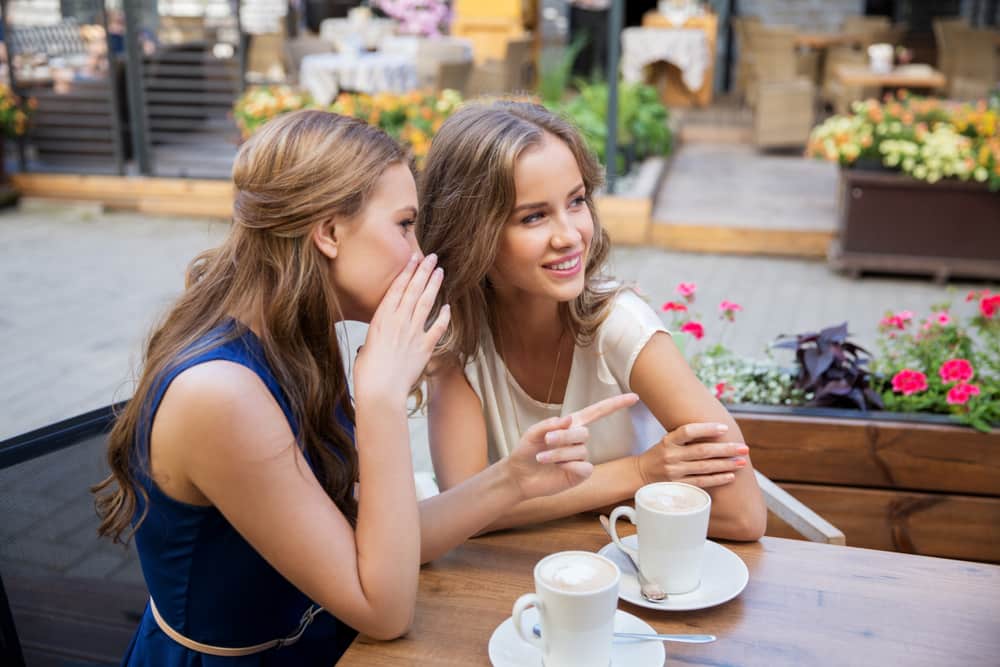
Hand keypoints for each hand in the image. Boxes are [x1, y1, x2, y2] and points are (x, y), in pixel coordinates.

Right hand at [354, 253, 449, 405]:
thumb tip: (369, 345)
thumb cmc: (367, 373)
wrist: (380, 391)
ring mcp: (413, 333)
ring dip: (434, 285)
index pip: (397, 289)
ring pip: (426, 303)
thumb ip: (373, 341)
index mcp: (381, 319)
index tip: (414, 258)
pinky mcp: (424, 347)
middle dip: (423, 271)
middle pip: (414, 290)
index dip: (407, 272)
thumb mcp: (366, 349)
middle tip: (432, 257)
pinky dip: (443, 316)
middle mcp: (398, 321)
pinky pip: (437, 327)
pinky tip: (448, 306)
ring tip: (440, 271)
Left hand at [506, 393, 639, 499]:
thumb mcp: (533, 432)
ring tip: (542, 458)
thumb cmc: (526, 451)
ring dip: (558, 454)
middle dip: (563, 436)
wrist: (519, 475)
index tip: (634, 397)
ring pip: (579, 451)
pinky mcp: (580, 474)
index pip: (597, 412)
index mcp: (571, 426)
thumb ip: (550, 424)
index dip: (615, 404)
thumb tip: (569, 420)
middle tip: (546, 441)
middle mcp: (578, 441)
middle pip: (584, 433)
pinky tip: (558, 469)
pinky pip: (583, 467)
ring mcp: (581, 458)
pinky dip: (569, 466)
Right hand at [637, 423, 748, 488]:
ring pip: (705, 467)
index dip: (707, 429)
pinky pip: (701, 482)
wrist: (640, 474)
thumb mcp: (668, 441)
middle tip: (743, 448)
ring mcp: (674, 472)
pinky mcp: (678, 486)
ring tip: (741, 461)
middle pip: (702, 451)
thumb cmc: (660, 455)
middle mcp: (671, 455)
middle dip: (726, 449)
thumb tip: (717, 430)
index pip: (688, 431)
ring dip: (726, 464)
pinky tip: (730, 476)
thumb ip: (687, 437)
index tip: (724, 428)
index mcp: (668, 440)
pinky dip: (717, 479)